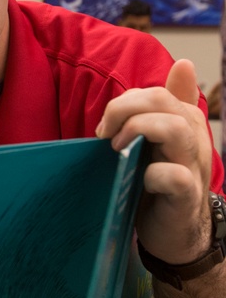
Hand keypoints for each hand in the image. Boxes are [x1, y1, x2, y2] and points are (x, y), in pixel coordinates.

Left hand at [96, 59, 212, 262]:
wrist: (175, 233)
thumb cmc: (160, 183)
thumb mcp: (159, 141)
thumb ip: (161, 107)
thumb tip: (184, 65)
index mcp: (183, 122)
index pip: (155, 92)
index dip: (123, 103)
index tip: (104, 128)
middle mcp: (192, 138)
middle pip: (162, 101)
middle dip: (123, 110)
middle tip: (104, 135)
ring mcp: (192, 166)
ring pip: (174, 128)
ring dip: (137, 131)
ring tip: (117, 149)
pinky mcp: (186, 195)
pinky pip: (174, 175)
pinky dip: (153, 174)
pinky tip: (140, 180)